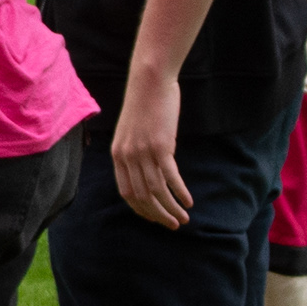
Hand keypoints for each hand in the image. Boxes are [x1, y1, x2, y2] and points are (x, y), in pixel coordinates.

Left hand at [112, 69, 193, 228]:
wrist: (149, 81)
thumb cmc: (144, 105)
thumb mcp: (132, 132)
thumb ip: (135, 152)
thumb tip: (146, 170)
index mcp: (117, 155)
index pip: (126, 193)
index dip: (141, 209)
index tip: (155, 218)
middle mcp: (127, 157)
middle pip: (141, 197)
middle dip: (158, 215)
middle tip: (173, 225)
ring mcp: (143, 152)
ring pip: (156, 191)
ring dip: (171, 209)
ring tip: (184, 218)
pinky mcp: (160, 146)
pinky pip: (170, 177)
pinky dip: (180, 193)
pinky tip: (189, 201)